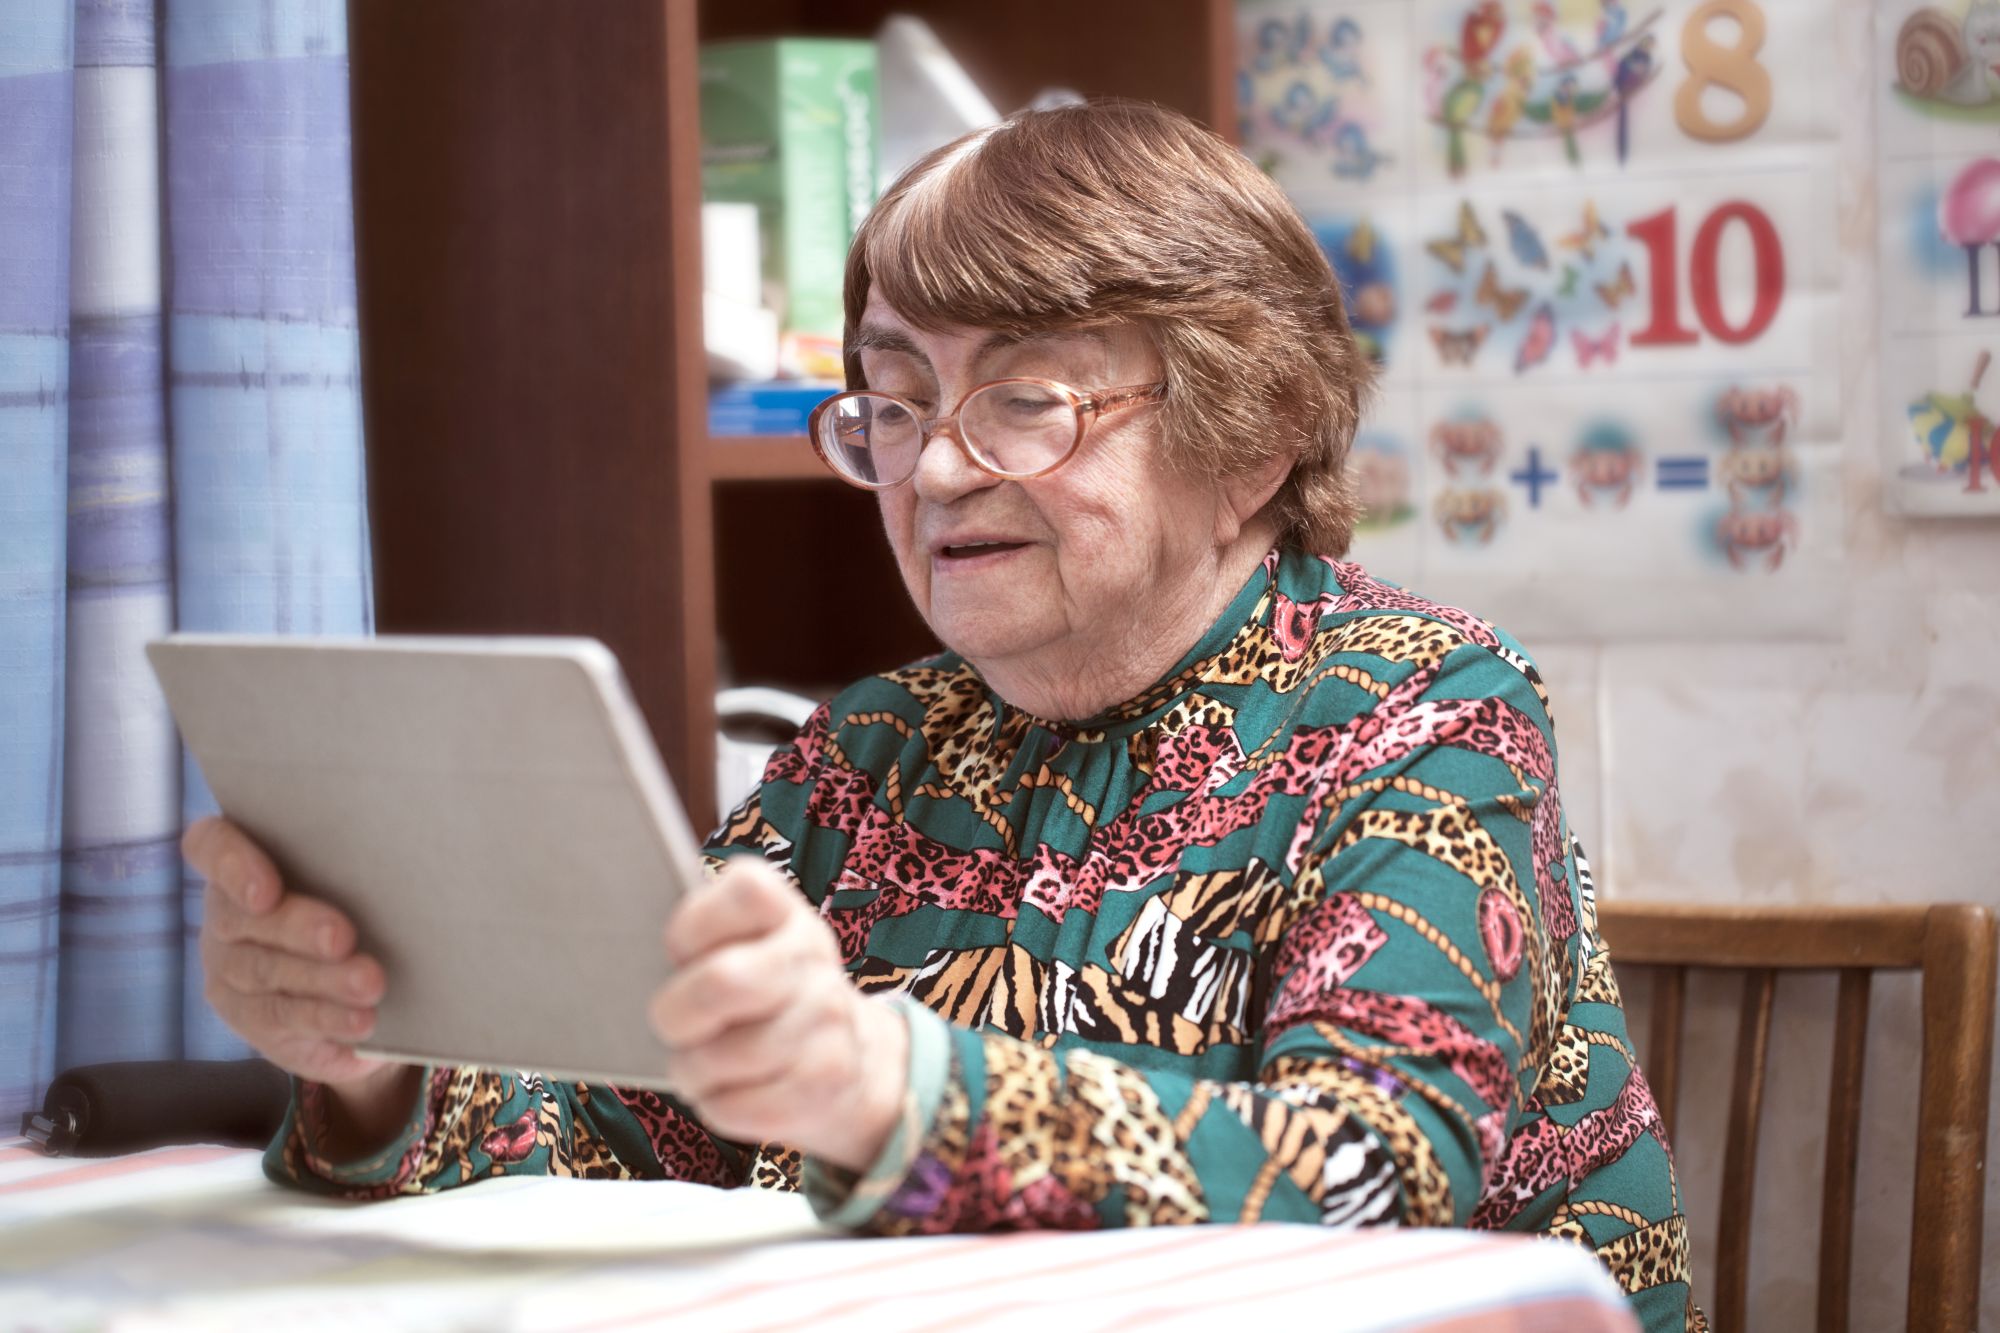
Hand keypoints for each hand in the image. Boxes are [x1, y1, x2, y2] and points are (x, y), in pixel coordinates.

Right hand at [185, 817, 415, 1134]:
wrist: (360, 983)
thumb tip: (413, 847)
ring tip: (370, 984)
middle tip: (343, 937)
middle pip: (245, 920)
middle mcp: (227, 921)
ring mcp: (232, 975)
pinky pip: (286, 1022)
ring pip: (267, 975)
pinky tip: (362, 1023)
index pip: (211, 847)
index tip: (266, 890)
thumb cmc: (358, 901)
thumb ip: (356, 860)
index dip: (230, 863)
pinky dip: (328, 1021)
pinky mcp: (256, 1023)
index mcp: (241, 866)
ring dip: (322, 981)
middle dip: (297, 928)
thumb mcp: (352, 875)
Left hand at [651, 858, 907, 1172]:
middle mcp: (811, 956)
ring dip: (693, 1070)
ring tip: (695, 1064)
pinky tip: (725, 1092)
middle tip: (666, 1025)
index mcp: (781, 909)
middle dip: (676, 1014)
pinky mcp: (829, 1081)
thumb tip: (597, 941)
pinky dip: (718, 1106)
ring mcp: (828, 1018)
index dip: (693, 926)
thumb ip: (690, 939)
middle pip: (725, 982)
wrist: (844, 1059)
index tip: (676, 952)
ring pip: (728, 1056)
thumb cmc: (751, 994)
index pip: (746, 892)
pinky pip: (742, 1106)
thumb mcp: (733, 949)